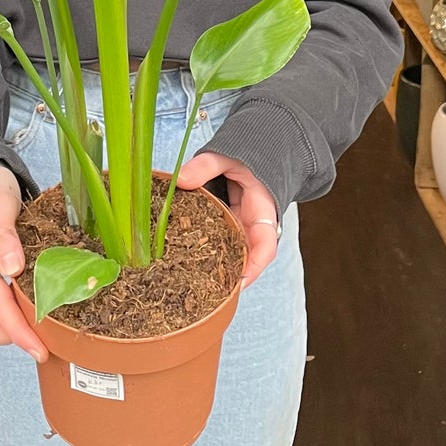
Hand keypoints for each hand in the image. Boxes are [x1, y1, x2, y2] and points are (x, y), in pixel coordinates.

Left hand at [176, 152, 279, 288]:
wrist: (258, 152)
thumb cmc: (248, 156)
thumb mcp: (228, 156)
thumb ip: (206, 166)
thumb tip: (179, 180)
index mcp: (262, 210)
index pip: (265, 246)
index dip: (253, 268)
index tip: (237, 283)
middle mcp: (253, 225)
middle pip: (245, 259)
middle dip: (228, 277)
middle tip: (205, 292)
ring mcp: (239, 227)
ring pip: (230, 254)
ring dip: (215, 268)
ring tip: (190, 284)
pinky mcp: (225, 224)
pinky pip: (217, 242)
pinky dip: (204, 252)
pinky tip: (184, 262)